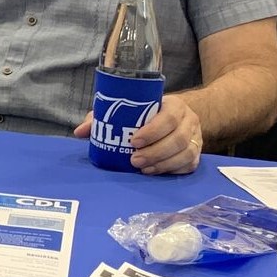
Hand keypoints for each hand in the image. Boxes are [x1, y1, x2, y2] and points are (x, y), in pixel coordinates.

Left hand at [73, 94, 203, 175]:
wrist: (179, 116)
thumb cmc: (150, 113)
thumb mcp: (131, 109)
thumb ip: (105, 117)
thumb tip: (80, 132)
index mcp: (174, 105)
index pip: (168, 117)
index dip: (153, 131)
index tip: (133, 141)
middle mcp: (189, 120)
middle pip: (178, 138)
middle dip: (155, 152)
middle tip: (135, 160)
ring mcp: (196, 138)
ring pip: (185, 153)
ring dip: (163, 163)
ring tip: (143, 168)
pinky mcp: (197, 155)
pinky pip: (188, 165)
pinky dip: (171, 170)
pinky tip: (155, 172)